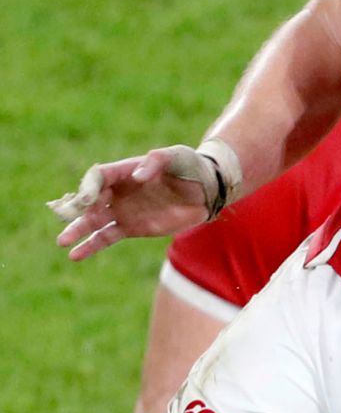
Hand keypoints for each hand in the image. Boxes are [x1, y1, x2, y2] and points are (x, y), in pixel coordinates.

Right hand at [49, 148, 211, 259]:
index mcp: (127, 170)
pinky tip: (76, 255)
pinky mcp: (130, 228)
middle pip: (91, 200)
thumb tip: (137, 176)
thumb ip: (157, 161)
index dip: (92, 186)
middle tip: (67, 219)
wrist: (206, 191)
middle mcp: (119, 191)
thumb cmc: (190, 167)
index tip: (88, 197)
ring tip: (63, 241)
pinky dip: (91, 246)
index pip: (101, 176)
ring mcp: (123, 210)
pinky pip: (106, 237)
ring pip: (94, 221)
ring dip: (78, 230)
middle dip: (78, 210)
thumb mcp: (177, 157)